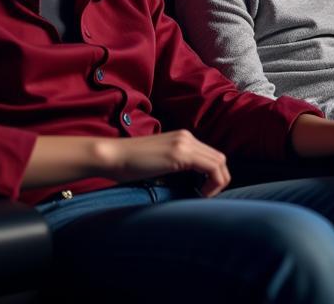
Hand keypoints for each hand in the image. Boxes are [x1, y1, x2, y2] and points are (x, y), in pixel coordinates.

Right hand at [98, 130, 230, 196]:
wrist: (113, 156)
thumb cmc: (130, 165)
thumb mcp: (160, 163)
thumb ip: (177, 166)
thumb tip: (191, 184)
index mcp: (183, 138)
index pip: (211, 156)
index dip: (213, 177)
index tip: (202, 192)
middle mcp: (187, 137)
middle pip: (220, 158)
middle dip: (219, 180)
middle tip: (205, 196)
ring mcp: (184, 143)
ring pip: (219, 162)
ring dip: (218, 182)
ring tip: (203, 196)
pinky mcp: (179, 153)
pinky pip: (211, 167)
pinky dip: (213, 183)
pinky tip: (199, 194)